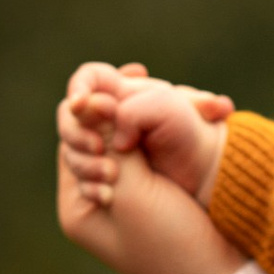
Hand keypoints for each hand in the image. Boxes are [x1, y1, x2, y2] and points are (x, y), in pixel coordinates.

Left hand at [56, 60, 246, 273]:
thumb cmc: (172, 244)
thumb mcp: (133, 190)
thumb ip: (110, 142)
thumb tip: (87, 98)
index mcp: (77, 205)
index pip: (71, 138)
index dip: (92, 109)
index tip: (121, 92)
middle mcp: (93, 202)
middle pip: (94, 135)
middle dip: (114, 109)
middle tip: (139, 77)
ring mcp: (123, 199)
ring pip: (120, 139)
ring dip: (135, 114)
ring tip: (152, 85)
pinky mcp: (151, 196)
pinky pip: (143, 150)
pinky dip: (152, 128)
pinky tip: (174, 107)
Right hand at [60, 61, 230, 203]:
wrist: (203, 175)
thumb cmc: (189, 135)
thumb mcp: (168, 109)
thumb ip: (132, 109)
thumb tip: (110, 136)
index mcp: (122, 92)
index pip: (88, 78)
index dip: (79, 88)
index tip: (80, 104)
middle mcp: (107, 119)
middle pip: (70, 116)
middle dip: (77, 132)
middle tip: (98, 148)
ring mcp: (102, 148)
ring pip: (71, 150)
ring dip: (85, 162)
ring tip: (112, 176)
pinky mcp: (102, 176)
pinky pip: (80, 180)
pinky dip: (90, 186)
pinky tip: (107, 196)